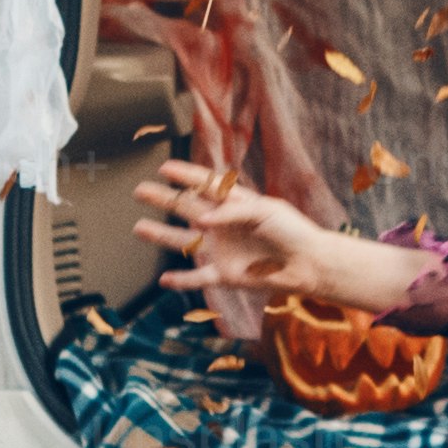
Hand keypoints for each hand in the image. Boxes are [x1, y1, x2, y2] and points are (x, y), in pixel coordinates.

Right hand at [130, 160, 428, 334]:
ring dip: (161, 235)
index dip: (185, 174)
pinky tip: (164, 279)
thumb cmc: (293, 232)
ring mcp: (222, 250)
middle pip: (186, 208)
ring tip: (139, 228)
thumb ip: (232, 212)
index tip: (164, 167)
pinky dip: (181, 280)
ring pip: (184, 241)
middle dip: (163, 198)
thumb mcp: (265, 211)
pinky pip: (198, 278)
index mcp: (235, 203)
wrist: (309, 264)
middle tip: (140, 190)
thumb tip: (202, 220)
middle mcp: (224, 225)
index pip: (204, 184)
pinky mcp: (225, 275)